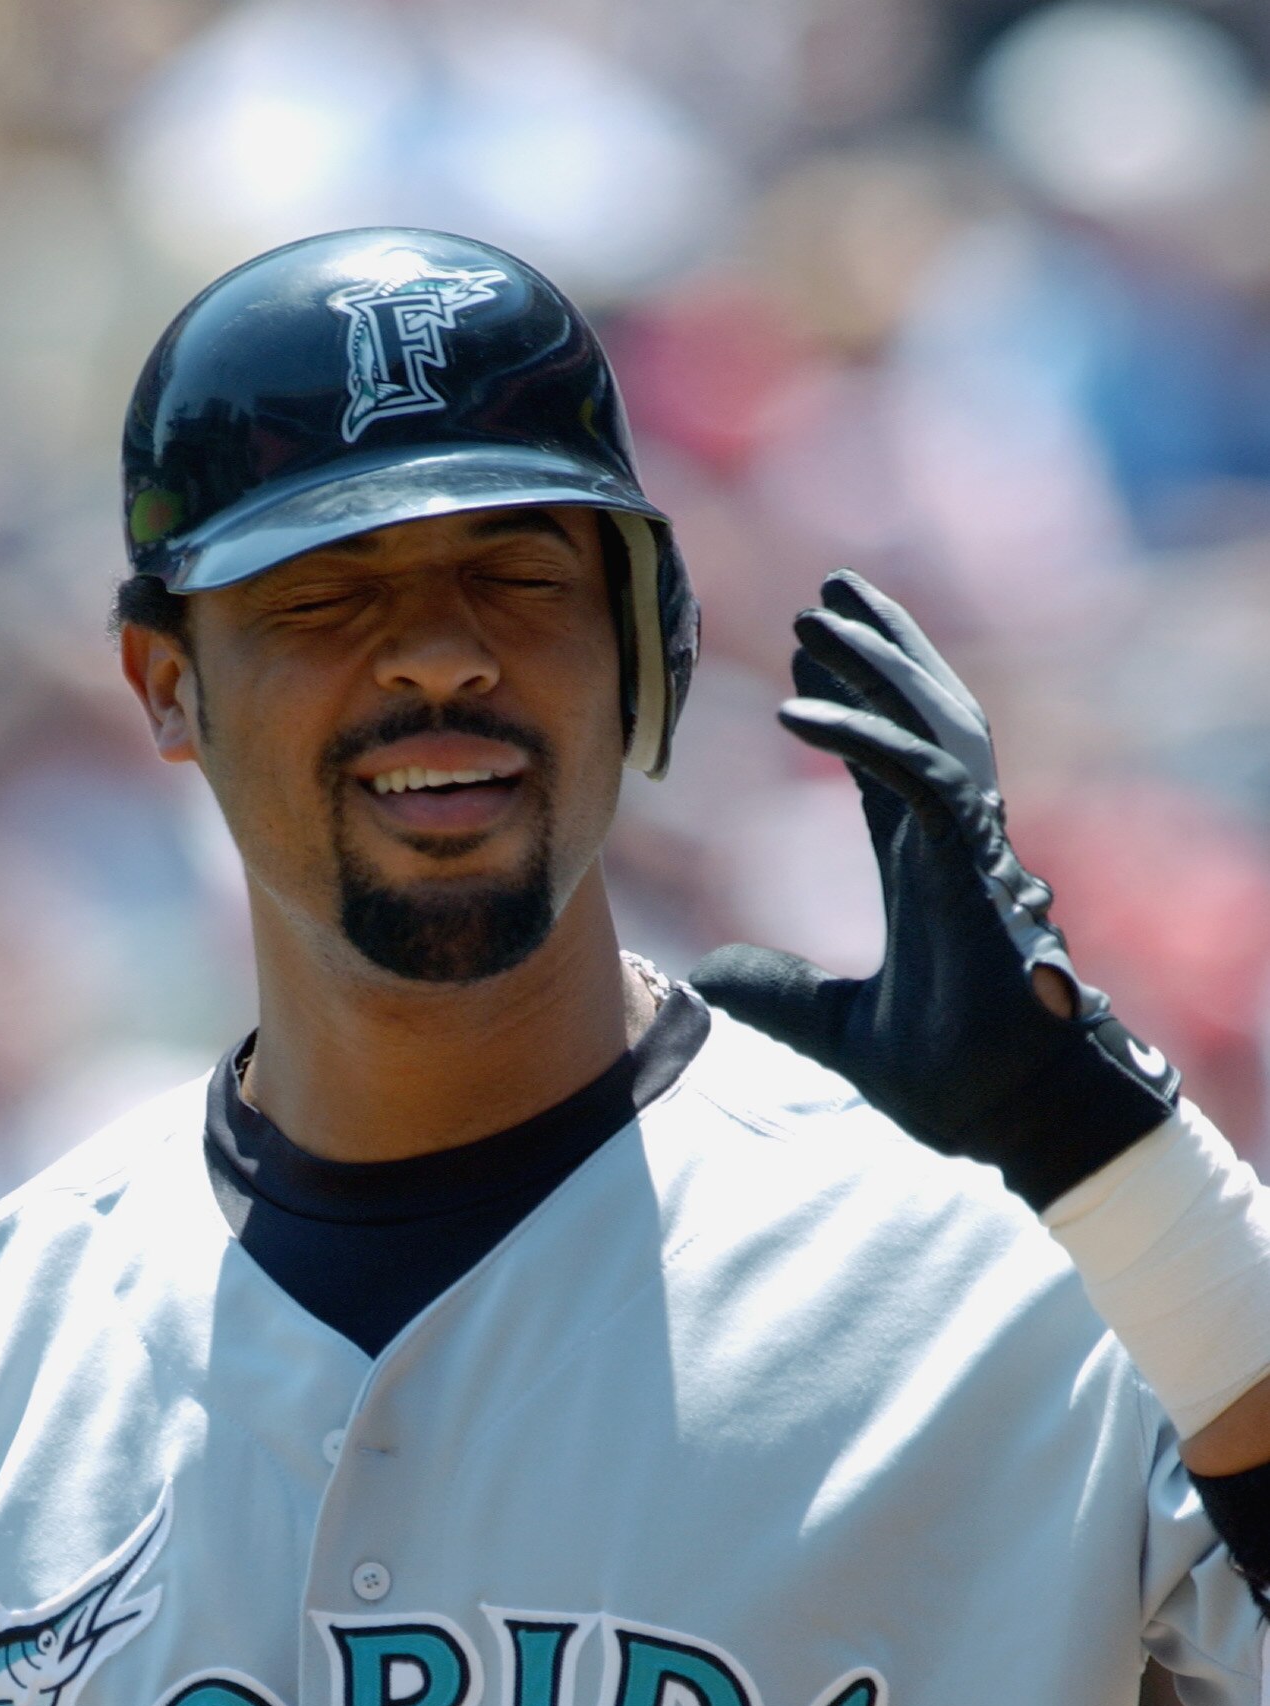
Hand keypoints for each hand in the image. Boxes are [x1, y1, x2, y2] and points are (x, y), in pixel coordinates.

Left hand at [689, 570, 1177, 1207]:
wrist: (999, 1110)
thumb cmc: (947, 1076)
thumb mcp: (829, 1026)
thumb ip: (775, 992)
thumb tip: (706, 978)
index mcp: (923, 866)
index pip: (886, 762)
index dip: (850, 708)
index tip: (808, 660)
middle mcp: (948, 842)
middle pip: (916, 718)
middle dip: (877, 651)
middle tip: (825, 595)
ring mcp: (966, 845)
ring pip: (925, 722)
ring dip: (875, 663)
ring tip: (820, 610)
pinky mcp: (968, 862)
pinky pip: (914, 776)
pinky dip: (859, 737)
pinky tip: (798, 709)